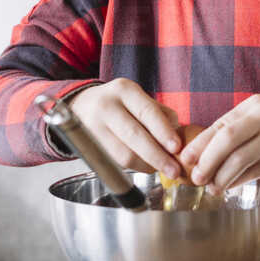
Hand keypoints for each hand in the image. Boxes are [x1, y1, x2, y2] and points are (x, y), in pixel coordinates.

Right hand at [68, 79, 182, 175]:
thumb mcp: (139, 98)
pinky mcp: (89, 146)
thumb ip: (161, 114)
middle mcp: (107, 106)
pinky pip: (116, 162)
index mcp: (124, 90)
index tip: (177, 148)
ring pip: (124, 154)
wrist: (82, 105)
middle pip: (134, 136)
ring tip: (161, 168)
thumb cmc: (120, 103)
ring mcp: (94, 127)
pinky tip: (145, 165)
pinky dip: (135, 167)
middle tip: (174, 170)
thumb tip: (177, 138)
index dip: (163, 132)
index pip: (147, 112)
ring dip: (147, 165)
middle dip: (157, 156)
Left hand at [177, 96, 259, 192]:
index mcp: (253, 106)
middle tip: (194, 176)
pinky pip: (254, 170)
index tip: (185, 159)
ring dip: (220, 175)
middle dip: (205, 160)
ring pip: (238, 157)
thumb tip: (212, 156)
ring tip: (211, 187)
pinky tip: (229, 187)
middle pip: (224, 139)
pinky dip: (238, 180)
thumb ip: (242, 135)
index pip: (219, 125)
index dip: (199, 144)